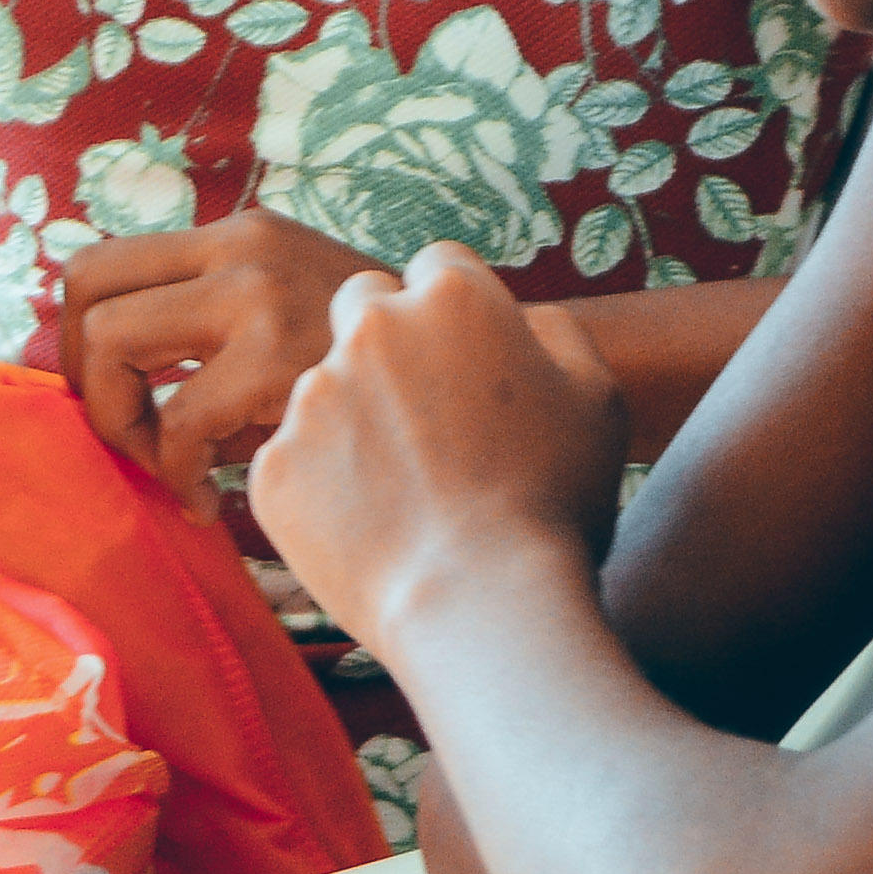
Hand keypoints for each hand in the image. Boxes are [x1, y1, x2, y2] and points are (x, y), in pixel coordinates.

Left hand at [63, 210, 392, 492]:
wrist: (496, 387)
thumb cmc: (388, 383)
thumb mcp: (301, 315)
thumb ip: (219, 329)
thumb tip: (102, 378)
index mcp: (242, 236)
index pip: (99, 261)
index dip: (74, 340)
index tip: (109, 399)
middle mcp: (243, 247)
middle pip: (83, 288)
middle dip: (81, 378)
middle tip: (125, 437)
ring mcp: (260, 295)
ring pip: (109, 344)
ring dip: (120, 424)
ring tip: (172, 470)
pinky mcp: (279, 358)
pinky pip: (177, 421)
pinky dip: (177, 475)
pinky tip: (213, 504)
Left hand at [248, 243, 621, 625]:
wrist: (482, 605)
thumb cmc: (554, 505)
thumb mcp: (598, 400)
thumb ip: (557, 335)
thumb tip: (524, 320)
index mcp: (453, 299)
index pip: (438, 268)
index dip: (455, 314)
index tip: (466, 361)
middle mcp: (370, 330)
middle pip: (362, 306)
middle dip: (384, 343)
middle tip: (422, 417)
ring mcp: (312, 396)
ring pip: (325, 387)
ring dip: (353, 421)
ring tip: (403, 494)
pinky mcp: (275, 464)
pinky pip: (296, 461)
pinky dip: (323, 488)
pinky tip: (369, 530)